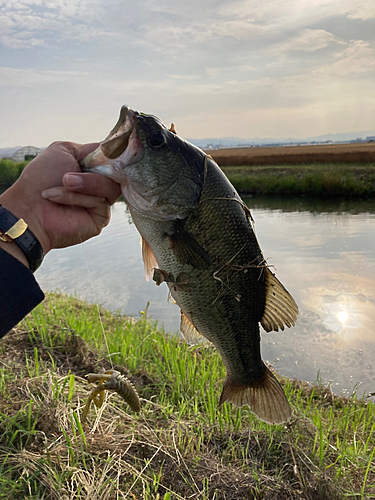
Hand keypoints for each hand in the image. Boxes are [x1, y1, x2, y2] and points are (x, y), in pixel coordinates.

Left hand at [0, 141, 120, 257]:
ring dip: (84, 184)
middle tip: (68, 175)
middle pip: (118, 173)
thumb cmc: (42, 177)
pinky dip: (78, 198)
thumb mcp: (65, 150)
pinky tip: (58, 198)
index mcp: (93, 166)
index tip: (106, 155)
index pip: (115, 159)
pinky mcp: (101, 217)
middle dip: (93, 171)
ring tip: (63, 183)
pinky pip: (101, 202)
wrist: (29, 206)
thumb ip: (93, 149)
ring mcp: (102, 201)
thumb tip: (114, 153)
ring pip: (111, 187)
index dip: (114, 156)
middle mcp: (100, 183)